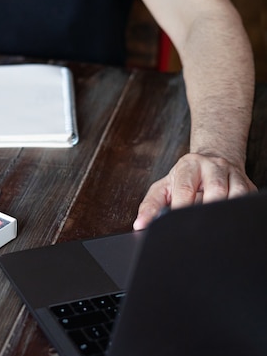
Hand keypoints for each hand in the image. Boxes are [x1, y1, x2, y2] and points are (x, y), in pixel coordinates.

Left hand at [134, 153, 256, 229]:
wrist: (211, 161)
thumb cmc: (184, 178)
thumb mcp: (163, 187)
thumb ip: (150, 206)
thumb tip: (140, 224)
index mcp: (189, 165)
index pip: (186, 188)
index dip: (182, 207)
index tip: (176, 224)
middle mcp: (213, 166)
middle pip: (215, 191)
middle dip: (206, 211)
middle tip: (198, 228)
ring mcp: (234, 175)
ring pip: (236, 196)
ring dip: (224, 213)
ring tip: (214, 225)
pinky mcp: (249, 185)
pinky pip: (247, 201)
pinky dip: (239, 213)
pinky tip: (228, 220)